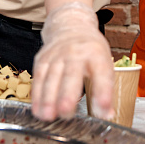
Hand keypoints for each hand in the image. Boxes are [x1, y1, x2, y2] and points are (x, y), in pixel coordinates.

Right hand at [32, 2, 114, 121]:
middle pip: (71, 73)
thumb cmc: (90, 50)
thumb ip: (106, 89)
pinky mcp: (42, 58)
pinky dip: (37, 95)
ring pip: (51, 77)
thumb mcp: (104, 63)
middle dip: (68, 94)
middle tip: (66, 113)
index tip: (103, 108)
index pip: (102, 72)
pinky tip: (38, 110)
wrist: (70, 26)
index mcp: (96, 53)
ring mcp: (57, 53)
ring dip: (48, 98)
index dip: (103, 91)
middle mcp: (76, 52)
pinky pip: (38, 77)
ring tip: (48, 117)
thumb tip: (107, 115)